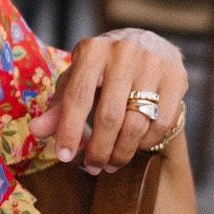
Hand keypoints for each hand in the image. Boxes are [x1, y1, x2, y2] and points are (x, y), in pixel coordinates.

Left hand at [29, 28, 186, 174]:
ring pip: (136, 123)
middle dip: (98, 149)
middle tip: (93, 167)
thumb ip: (58, 106)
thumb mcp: (76, 80)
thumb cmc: (102, 70)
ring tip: (111, 163)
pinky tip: (135, 146)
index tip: (65, 158)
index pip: (77, 97)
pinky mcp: (177, 76)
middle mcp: (123, 52)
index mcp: (92, 50)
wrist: (146, 45)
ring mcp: (153, 63)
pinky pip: (160, 124)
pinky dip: (146, 143)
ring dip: (122, 152)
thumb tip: (36, 131)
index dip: (69, 131)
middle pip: (109, 116)